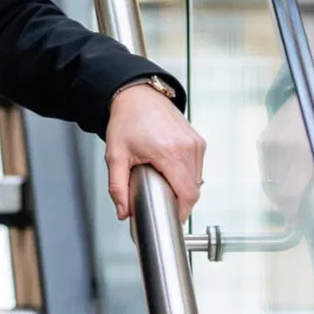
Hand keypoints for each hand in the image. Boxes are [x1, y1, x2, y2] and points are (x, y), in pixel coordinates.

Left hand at [105, 80, 205, 224]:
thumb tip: (123, 212)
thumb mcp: (115, 156)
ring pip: (197, 180)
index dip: (182, 211)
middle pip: (194, 189)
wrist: (138, 96)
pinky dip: (187, 175)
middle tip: (161, 201)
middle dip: (180, 201)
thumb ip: (117, 187)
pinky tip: (171, 172)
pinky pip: (198, 168)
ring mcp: (196, 144)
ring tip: (164, 184)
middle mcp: (188, 147)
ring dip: (184, 188)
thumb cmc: (127, 121)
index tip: (171, 218)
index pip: (187, 193)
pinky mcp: (198, 141)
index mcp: (169, 152)